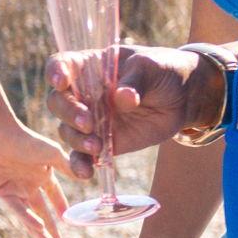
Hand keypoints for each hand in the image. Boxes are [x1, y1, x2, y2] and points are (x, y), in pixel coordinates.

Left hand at [0, 115, 72, 237]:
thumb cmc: (25, 139)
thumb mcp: (52, 154)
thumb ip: (67, 167)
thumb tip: (86, 177)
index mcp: (43, 174)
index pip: (55, 196)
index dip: (62, 209)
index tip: (70, 221)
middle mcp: (29, 184)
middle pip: (43, 212)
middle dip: (52, 231)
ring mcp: (16, 189)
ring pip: (30, 215)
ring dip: (40, 231)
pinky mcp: (1, 191)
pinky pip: (17, 209)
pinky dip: (28, 218)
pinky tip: (38, 228)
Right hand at [50, 40, 194, 164]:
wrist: (182, 98)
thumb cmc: (162, 72)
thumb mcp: (152, 67)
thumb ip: (135, 80)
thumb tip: (122, 98)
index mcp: (89, 66)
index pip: (62, 64)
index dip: (55, 72)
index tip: (61, 82)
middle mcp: (82, 93)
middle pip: (58, 101)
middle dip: (68, 113)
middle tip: (87, 122)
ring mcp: (89, 119)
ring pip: (66, 130)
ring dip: (77, 139)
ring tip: (96, 146)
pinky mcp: (100, 142)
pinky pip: (81, 155)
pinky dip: (80, 165)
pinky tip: (86, 173)